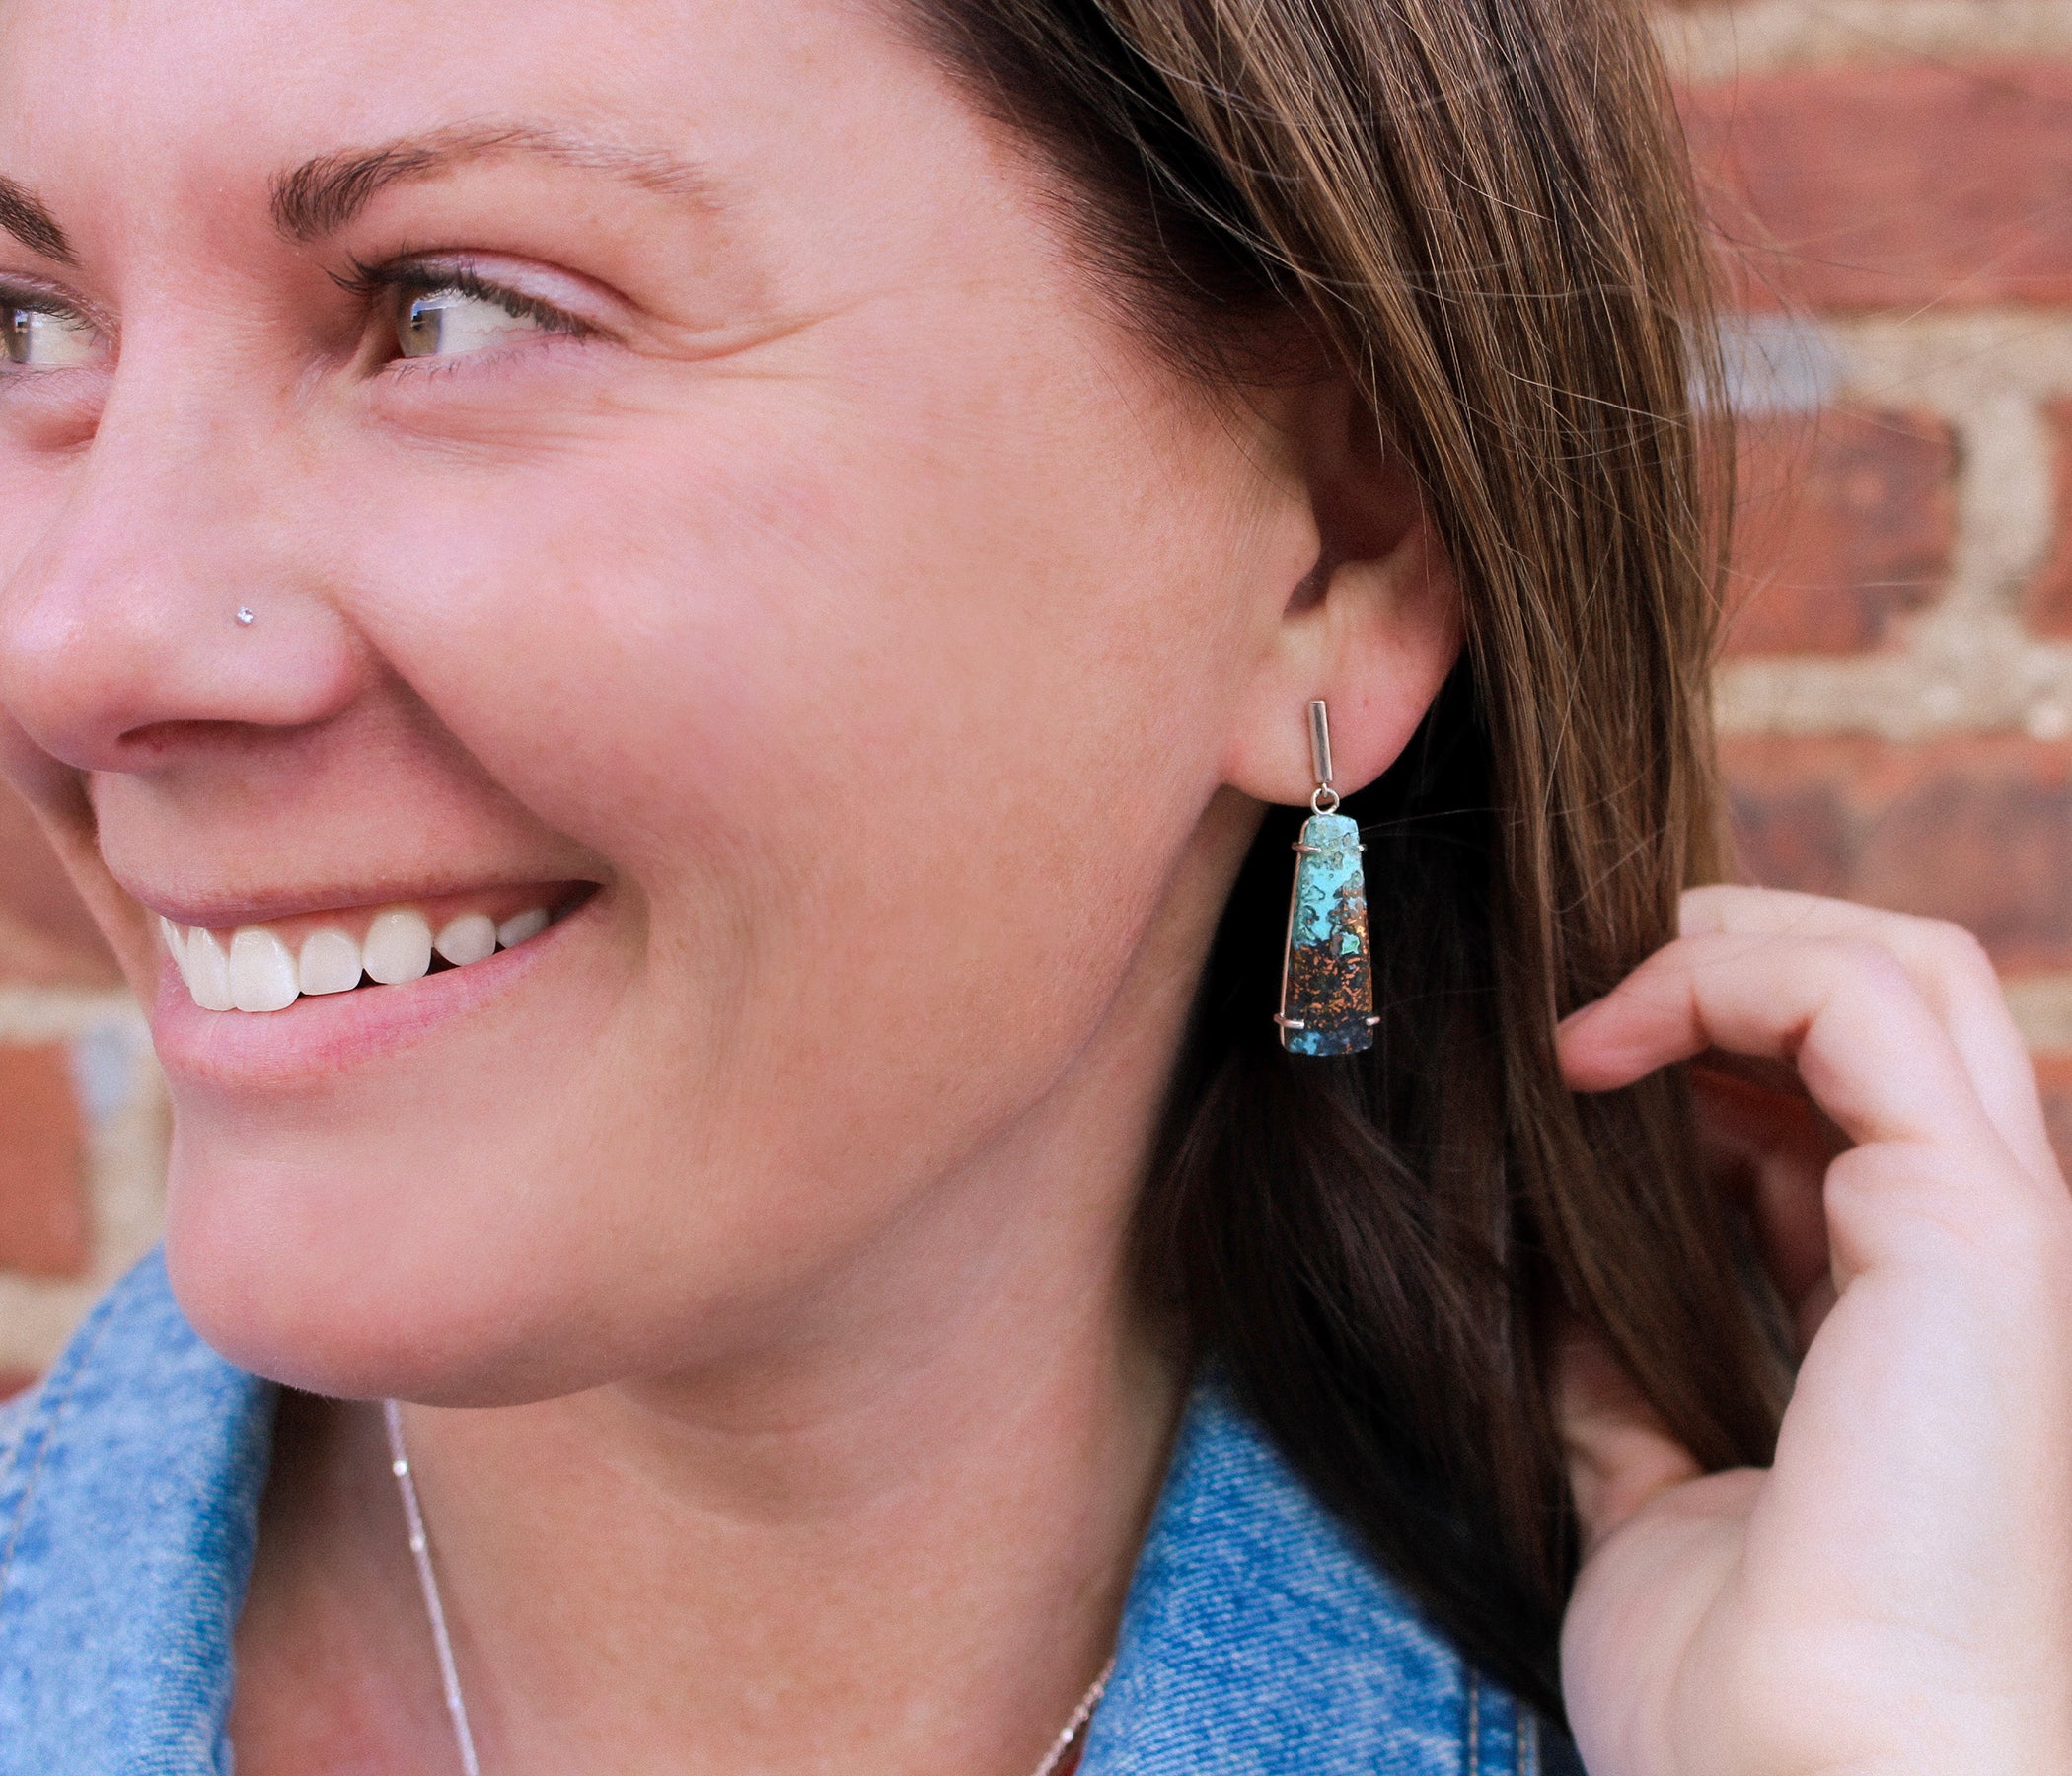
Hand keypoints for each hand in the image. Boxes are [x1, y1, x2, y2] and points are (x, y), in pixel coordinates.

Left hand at [1554, 885, 2071, 1774]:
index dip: (1708, 1045)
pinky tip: (1596, 1053)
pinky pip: (1864, 1008)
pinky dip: (1721, 981)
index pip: (1839, 1105)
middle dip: (1730, 956)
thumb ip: (1611, 1377)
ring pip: (1906, 967)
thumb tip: (1531, 1276)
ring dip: (1726, 945)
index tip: (1567, 1069)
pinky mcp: (1981, 1231)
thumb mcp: (1645, 1495)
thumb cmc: (1741, 1689)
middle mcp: (1981, 1258)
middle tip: (1581, 1001)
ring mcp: (2000, 1232)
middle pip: (1897, 1002)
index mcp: (1922, 1317)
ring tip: (1583, 1014)